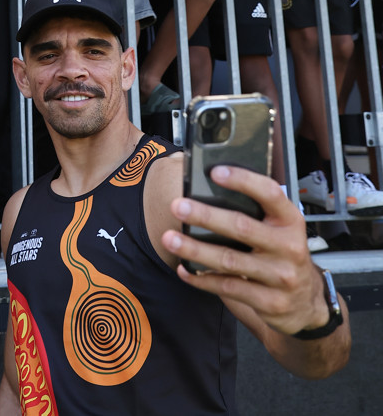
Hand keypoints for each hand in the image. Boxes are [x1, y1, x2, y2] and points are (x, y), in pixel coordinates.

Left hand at [162, 165, 328, 335]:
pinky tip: (184, 269)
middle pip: (242, 227)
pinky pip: (228, 288)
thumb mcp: (280, 230)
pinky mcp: (268, 302)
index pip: (269, 193)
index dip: (243, 181)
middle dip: (206, 215)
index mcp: (291, 221)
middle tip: (178, 205)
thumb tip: (209, 191)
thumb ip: (255, 213)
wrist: (306, 303)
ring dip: (195, 250)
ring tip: (170, 239)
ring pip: (229, 261)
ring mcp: (280, 276)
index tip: (214, 172)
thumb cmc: (282, 254)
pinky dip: (201, 279)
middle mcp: (289, 247)